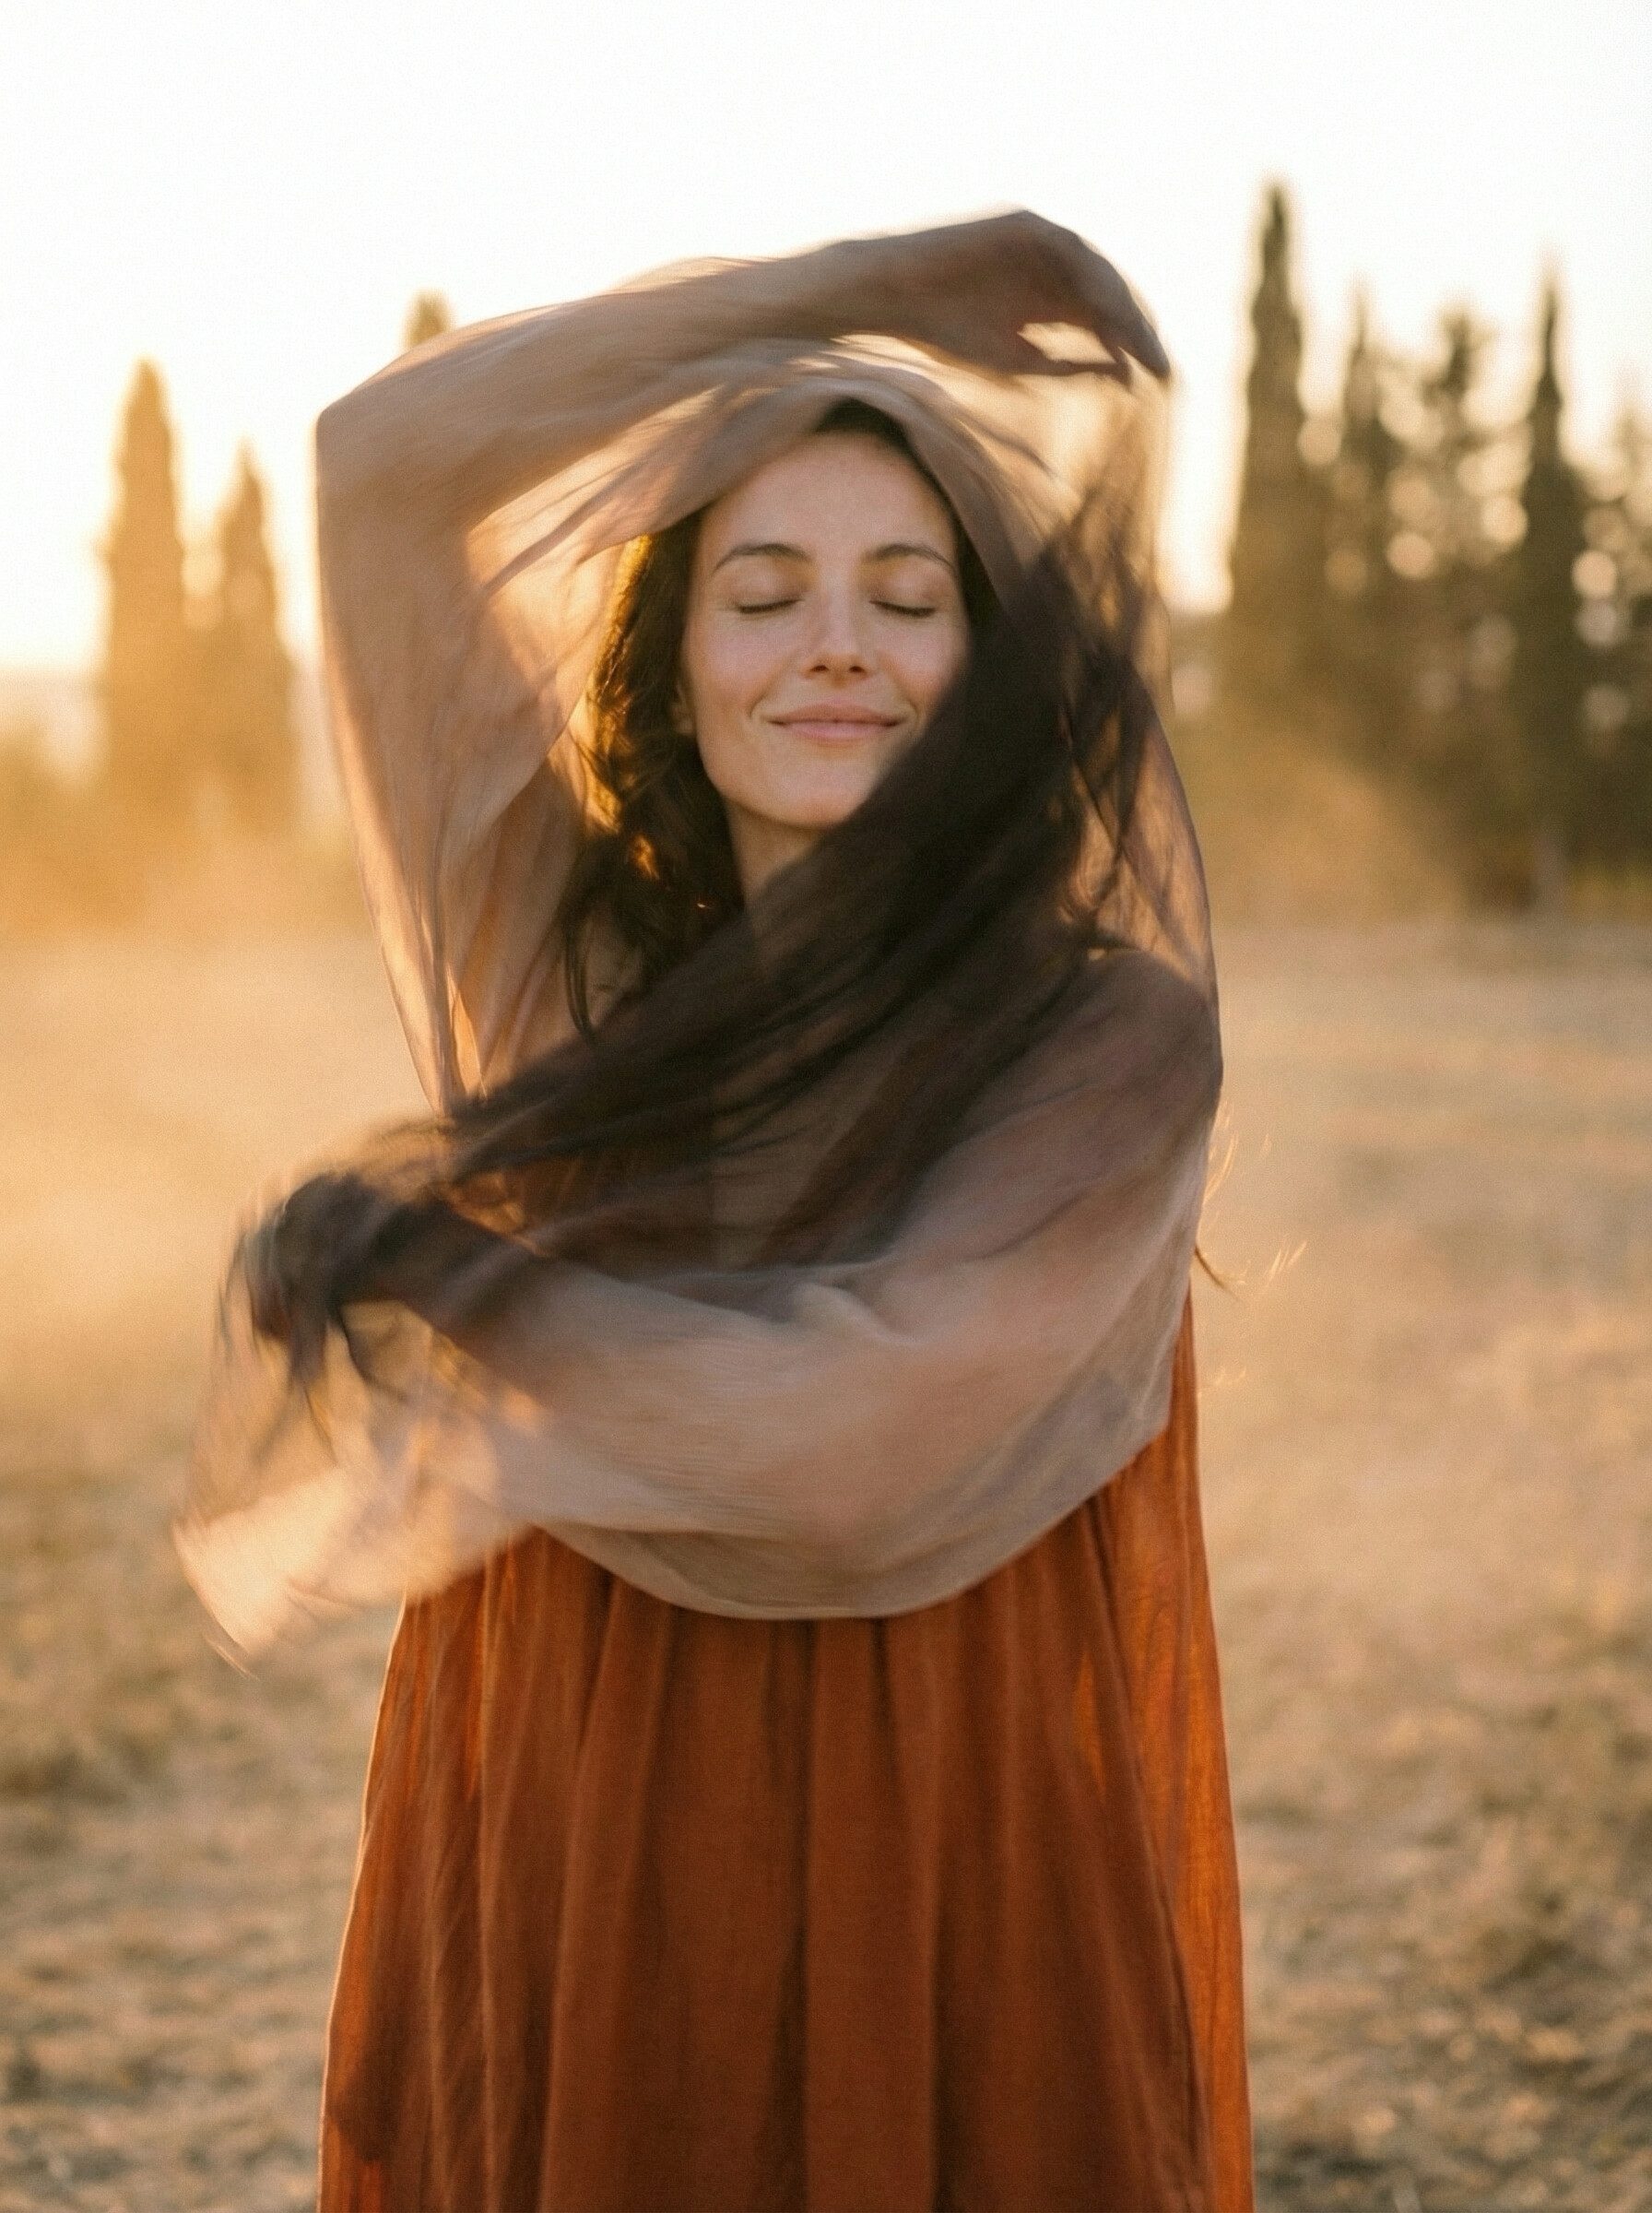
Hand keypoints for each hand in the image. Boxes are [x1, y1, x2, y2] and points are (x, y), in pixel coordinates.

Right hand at [843, 209, 1169, 381]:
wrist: (895, 296)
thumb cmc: (945, 334)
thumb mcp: (1016, 362)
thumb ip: (1067, 365)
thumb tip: (1124, 374)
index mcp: (1048, 303)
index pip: (1104, 321)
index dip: (1132, 347)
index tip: (1157, 378)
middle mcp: (1049, 270)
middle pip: (1108, 295)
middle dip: (1135, 327)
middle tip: (1158, 359)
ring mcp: (1037, 243)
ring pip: (1095, 270)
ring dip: (1119, 302)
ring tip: (1137, 336)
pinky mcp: (1022, 222)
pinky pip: (1069, 247)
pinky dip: (1089, 275)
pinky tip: (1105, 306)